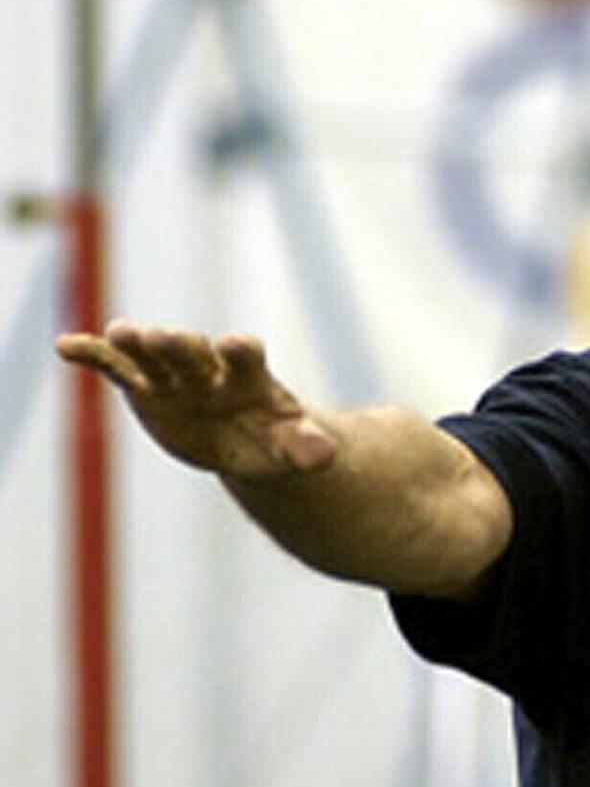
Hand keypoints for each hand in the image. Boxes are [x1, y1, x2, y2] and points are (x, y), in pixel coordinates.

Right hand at [55, 320, 338, 477]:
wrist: (247, 438)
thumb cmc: (275, 439)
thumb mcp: (292, 448)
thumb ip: (306, 447)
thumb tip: (324, 452)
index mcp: (249, 379)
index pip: (246, 359)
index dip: (241, 352)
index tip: (236, 344)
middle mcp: (208, 370)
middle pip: (192, 353)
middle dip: (178, 345)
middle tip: (162, 335)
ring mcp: (173, 377)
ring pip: (151, 356)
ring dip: (134, 345)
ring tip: (118, 334)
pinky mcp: (144, 387)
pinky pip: (116, 369)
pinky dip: (94, 356)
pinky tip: (67, 347)